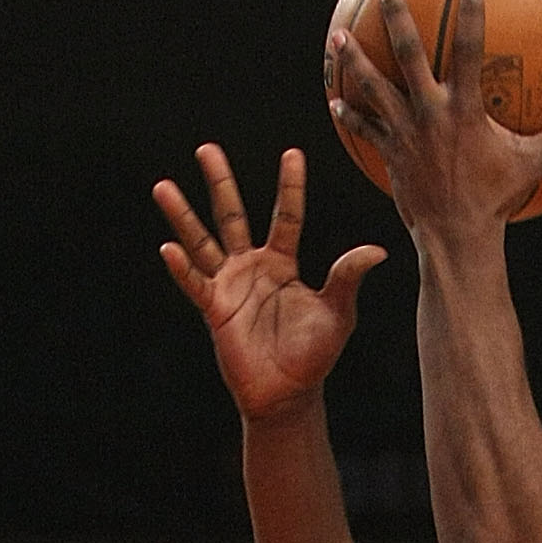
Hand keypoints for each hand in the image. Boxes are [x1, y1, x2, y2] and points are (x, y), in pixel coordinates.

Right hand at [154, 145, 385, 422]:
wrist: (289, 394)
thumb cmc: (314, 355)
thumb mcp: (338, 314)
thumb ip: (348, 279)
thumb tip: (378, 251)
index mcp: (283, 262)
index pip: (286, 215)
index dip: (290, 186)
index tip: (292, 153)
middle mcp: (252, 266)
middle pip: (232, 214)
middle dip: (219, 182)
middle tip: (206, 148)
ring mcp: (230, 285)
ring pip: (203, 241)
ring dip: (183, 216)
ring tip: (163, 186)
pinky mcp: (215, 310)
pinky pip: (195, 284)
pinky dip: (182, 268)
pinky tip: (169, 248)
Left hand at [326, 0, 541, 240]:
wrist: (456, 237)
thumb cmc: (495, 201)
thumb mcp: (531, 166)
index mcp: (464, 110)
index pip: (470, 52)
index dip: (471, 17)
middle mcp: (430, 114)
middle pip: (409, 55)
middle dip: (397, 19)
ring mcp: (405, 133)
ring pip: (374, 87)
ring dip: (355, 61)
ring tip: (338, 36)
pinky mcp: (390, 153)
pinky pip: (365, 129)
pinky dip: (350, 114)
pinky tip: (334, 99)